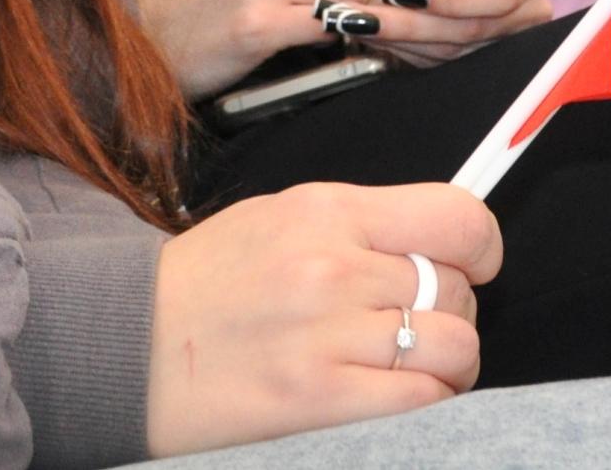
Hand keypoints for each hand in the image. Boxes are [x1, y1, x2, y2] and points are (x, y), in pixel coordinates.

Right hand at [147, 182, 498, 457]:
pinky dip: (433, 395)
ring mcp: (328, 335)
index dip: (481, 243)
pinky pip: (423, 396)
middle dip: (455, 304)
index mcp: (327, 211)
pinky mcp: (322, 399)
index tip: (478, 260)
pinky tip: (410, 389)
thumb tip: (439, 234)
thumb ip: (361, 222)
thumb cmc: (207, 282)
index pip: (454, 215)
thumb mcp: (282, 217)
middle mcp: (334, 267)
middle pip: (456, 284)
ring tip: (424, 360)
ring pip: (454, 342)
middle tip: (426, 317)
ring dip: (454, 356)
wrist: (128, 345)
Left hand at [364, 0, 549, 66]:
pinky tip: (370, 40)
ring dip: (397, 41)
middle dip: (408, 24)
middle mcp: (521, 21)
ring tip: (355, 26)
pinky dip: (400, 52)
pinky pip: (435, 64)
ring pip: (448, 53)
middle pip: (466, 30)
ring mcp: (500, 52)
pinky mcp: (473, 72)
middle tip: (360, 18)